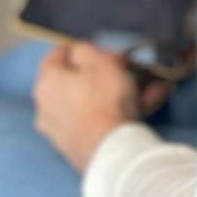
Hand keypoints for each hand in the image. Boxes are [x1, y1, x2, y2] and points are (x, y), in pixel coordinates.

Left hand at [34, 44, 165, 172]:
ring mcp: (60, 131)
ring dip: (118, 92)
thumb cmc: (102, 97)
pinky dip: (118, 111)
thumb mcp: (97, 61)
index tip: (100, 47)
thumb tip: (77, 52)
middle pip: (74, 82)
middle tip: (127, 66)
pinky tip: (147, 104)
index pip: (55, 56)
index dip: (78, 47)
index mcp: (46, 84)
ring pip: (91, 103)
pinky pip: (98, 120)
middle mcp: (46, 108)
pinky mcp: (77, 147)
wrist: (109, 149)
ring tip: (150, 87)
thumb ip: (84, 50)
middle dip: (103, 72)